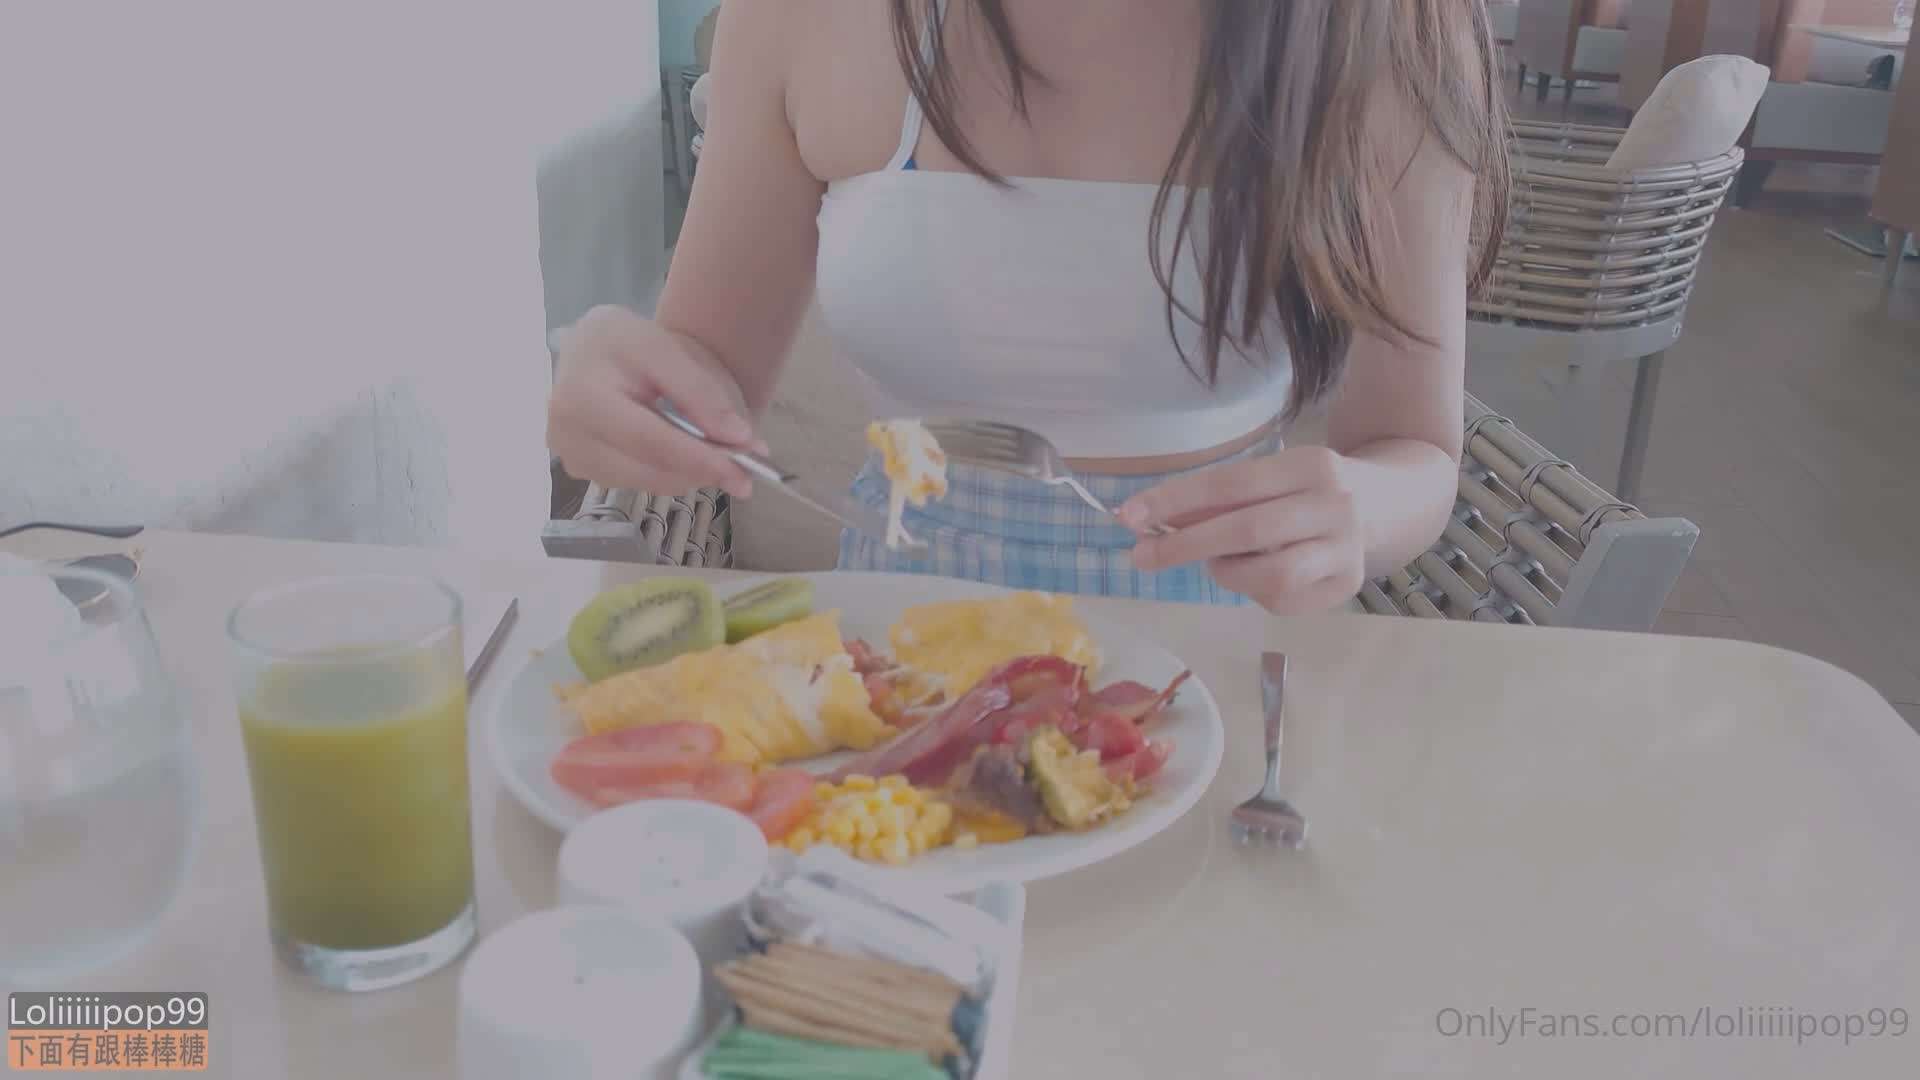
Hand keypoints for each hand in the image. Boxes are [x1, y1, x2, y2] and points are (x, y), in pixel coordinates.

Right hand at [547, 304, 768, 498]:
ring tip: (718, 451)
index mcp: (582, 396)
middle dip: (703, 470)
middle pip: (650, 468)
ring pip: (648, 482)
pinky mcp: (581, 471)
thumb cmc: (627, 343)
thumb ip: (700, 392)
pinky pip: (638, 482)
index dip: (699, 458)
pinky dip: (670, 472)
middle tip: (747, 470)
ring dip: (689, 473)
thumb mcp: (664, 348)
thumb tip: (738, 438)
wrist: (592, 348)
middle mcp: (566, 434)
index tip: (743, 471)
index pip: (650, 440)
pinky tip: (681, 450)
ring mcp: (572, 457)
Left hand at [1119, 446, 1364, 613]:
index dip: (1176, 500)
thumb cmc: (1306, 491)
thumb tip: (1150, 519)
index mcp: (1309, 465)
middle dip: (1185, 545)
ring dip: (1228, 573)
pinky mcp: (1346, 587)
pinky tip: (1259, 576)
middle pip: (1247, 530)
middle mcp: (1334, 506)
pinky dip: (1254, 591)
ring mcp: (1346, 550)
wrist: (1387, 504)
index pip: (1231, 483)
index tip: (1130, 515)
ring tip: (1220, 564)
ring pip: (1269, 575)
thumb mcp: (1271, 479)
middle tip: (1142, 556)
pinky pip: (1283, 600)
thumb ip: (1220, 499)